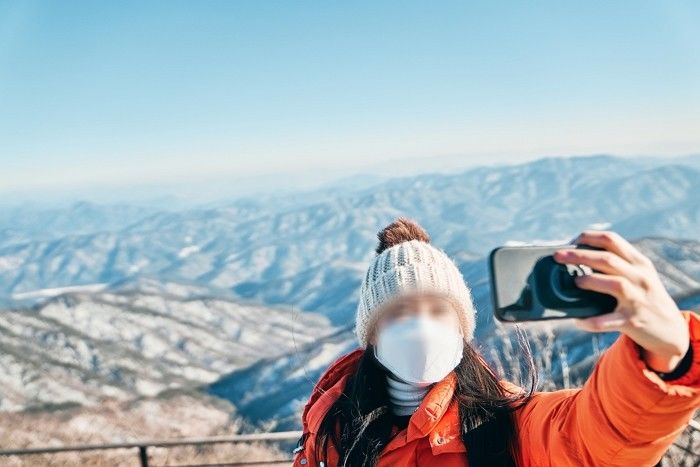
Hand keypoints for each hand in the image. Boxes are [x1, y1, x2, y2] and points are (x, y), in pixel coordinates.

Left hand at [553, 230, 689, 372]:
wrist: (670, 329)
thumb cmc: (644, 297)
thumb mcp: (639, 275)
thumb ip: (617, 264)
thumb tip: (576, 257)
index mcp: (639, 262)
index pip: (612, 240)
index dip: (589, 237)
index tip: (572, 241)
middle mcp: (640, 277)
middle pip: (607, 259)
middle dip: (579, 255)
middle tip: (558, 256)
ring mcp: (638, 299)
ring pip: (614, 283)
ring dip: (590, 281)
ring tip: (575, 282)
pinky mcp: (633, 321)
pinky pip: (607, 320)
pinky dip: (590, 320)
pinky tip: (578, 319)